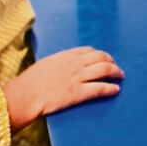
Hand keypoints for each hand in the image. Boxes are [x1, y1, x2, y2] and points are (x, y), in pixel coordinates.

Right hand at [2, 47, 122, 131]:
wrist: (26, 95)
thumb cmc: (30, 82)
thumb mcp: (44, 65)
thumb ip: (56, 64)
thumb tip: (61, 66)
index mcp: (65, 56)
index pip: (88, 51)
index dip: (99, 54)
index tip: (104, 58)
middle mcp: (74, 64)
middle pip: (100, 58)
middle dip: (111, 62)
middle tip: (116, 67)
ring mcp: (77, 78)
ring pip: (104, 70)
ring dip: (115, 72)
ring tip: (120, 76)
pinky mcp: (78, 93)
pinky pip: (100, 88)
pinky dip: (110, 88)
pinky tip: (116, 90)